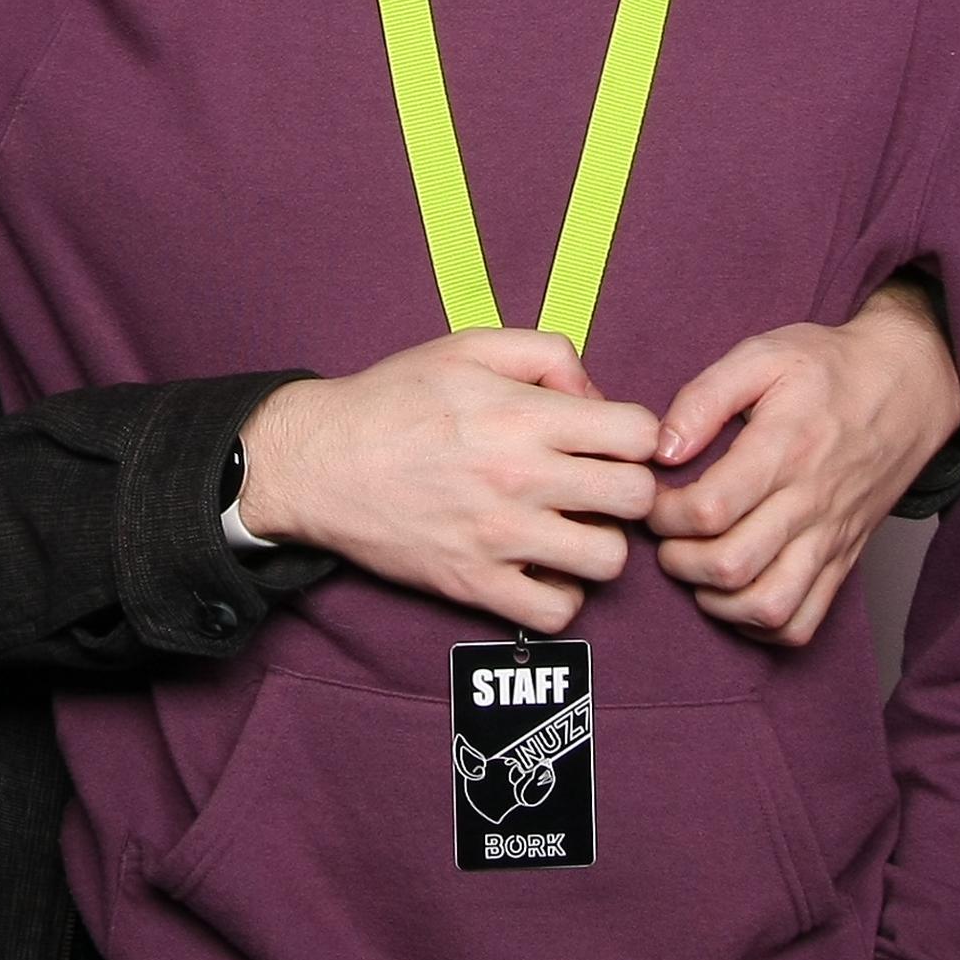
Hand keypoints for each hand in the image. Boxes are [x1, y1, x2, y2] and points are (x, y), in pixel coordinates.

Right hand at [237, 332, 660, 633]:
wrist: (319, 462)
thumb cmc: (394, 400)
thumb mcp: (469, 347)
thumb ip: (547, 354)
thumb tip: (597, 395)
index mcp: (523, 415)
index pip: (640, 434)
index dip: (638, 437)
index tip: (613, 443)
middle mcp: (519, 477)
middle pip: (637, 498)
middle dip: (628, 489)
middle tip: (598, 487)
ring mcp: (499, 538)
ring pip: (609, 560)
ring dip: (600, 545)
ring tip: (572, 529)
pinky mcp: (474, 585)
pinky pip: (558, 612)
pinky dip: (560, 595)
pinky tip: (542, 568)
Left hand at [645, 279, 959, 642]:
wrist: (908, 385)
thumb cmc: (830, 369)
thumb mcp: (762, 355)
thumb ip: (704, 397)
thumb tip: (662, 448)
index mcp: (785, 449)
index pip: (711, 509)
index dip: (664, 515)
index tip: (655, 500)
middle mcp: (811, 502)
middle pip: (732, 566)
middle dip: (678, 561)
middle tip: (666, 538)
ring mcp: (831, 538)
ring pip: (770, 606)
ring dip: (717, 601)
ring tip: (697, 570)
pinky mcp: (844, 560)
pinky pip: (804, 622)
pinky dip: (760, 624)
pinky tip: (736, 594)